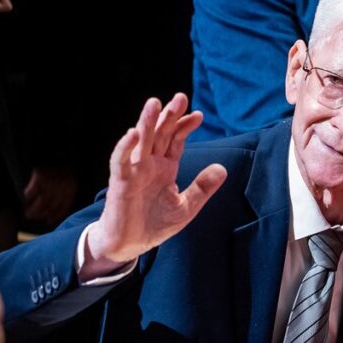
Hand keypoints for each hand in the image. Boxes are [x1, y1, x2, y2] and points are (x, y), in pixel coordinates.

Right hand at [24, 167, 77, 224]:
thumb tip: (60, 206)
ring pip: (40, 203)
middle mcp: (60, 191)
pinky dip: (27, 197)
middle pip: (50, 208)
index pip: (63, 208)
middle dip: (43, 215)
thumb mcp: (71, 180)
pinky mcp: (38, 180)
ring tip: (28, 214)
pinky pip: (31, 192)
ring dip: (33, 211)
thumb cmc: (64, 167)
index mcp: (70, 191)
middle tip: (36, 218)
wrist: (57, 152)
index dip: (56, 216)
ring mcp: (49, 186)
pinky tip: (24, 200)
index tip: (50, 221)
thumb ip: (67, 192)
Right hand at [82, 94, 226, 276]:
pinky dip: (125, 147)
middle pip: (160, 134)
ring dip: (147, 122)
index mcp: (165, 167)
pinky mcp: (120, 183)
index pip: (176, 140)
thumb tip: (222, 169)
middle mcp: (149, 164)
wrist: (130, 245)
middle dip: (169, 116)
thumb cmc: (155, 224)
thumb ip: (202, 188)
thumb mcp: (186, 207)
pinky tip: (133, 133)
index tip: (199, 115)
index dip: (185, 126)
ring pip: (141, 141)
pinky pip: (121, 161)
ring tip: (154, 103)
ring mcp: (134, 171)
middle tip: (180, 97)